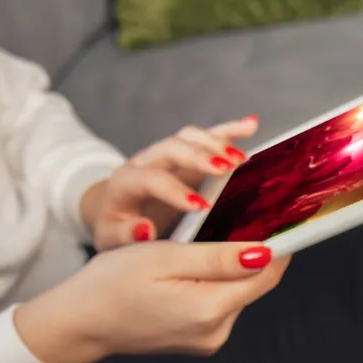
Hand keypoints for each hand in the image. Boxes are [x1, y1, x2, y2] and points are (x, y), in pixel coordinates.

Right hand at [15, 240, 289, 362]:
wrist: (80, 322)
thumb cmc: (112, 284)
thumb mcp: (165, 258)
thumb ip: (219, 257)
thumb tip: (265, 252)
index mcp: (210, 311)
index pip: (267, 274)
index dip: (279, 243)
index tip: (281, 215)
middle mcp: (216, 332)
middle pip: (254, 284)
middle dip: (253, 252)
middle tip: (244, 215)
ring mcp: (209, 339)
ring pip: (238, 292)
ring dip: (232, 267)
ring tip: (212, 237)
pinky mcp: (200, 340)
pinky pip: (220, 303)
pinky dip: (216, 282)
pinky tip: (196, 265)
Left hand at [83, 117, 259, 248]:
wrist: (115, 210)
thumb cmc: (118, 228)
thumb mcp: (112, 238)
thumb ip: (125, 235)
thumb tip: (145, 230)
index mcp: (126, 183)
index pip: (150, 179)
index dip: (174, 190)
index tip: (201, 207)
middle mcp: (146, 161)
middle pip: (171, 148)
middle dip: (199, 157)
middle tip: (225, 170)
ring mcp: (167, 153)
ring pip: (189, 137)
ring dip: (216, 143)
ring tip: (241, 158)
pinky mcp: (186, 153)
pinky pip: (207, 136)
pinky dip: (229, 130)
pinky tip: (251, 125)